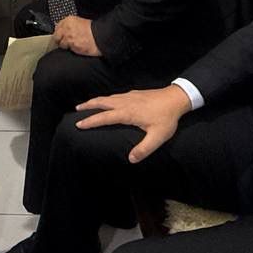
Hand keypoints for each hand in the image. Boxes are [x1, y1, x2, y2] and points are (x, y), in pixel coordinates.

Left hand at [53, 15, 100, 56]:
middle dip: (60, 40)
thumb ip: (70, 25)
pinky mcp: (72, 46)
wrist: (100, 37)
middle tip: (66, 42)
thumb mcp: (81, 22)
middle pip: (56, 36)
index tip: (61, 35)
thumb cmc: (93, 30)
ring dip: (66, 46)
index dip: (60, 32)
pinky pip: (68, 49)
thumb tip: (64, 30)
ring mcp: (68, 37)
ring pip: (61, 44)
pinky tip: (78, 47)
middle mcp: (67, 28)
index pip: (57, 27)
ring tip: (74, 44)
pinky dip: (71, 50)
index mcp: (69, 20)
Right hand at [75, 85, 193, 162]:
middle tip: (76, 110)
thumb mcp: (158, 137)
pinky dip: (106, 98)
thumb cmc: (167, 118)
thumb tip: (130, 159)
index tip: (79, 124)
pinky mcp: (134, 94)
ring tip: (86, 104)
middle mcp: (125, 102)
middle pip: (101, 102)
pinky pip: (115, 95)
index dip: (91, 121)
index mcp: (128, 113)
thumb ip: (144, 149)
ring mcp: (129, 96)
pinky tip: (108, 101)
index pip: (104, 117)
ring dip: (95, 101)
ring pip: (108, 97)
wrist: (176, 98)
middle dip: (88, 105)